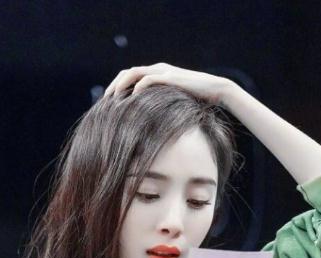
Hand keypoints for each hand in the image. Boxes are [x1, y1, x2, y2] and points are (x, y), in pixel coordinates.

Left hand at [103, 62, 233, 105]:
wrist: (215, 90)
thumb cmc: (196, 100)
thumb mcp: (173, 104)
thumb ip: (159, 107)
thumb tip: (147, 125)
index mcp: (155, 73)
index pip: (129, 76)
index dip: (117, 87)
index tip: (108, 102)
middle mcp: (157, 69)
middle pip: (127, 72)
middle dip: (114, 85)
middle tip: (105, 100)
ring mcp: (163, 71)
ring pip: (134, 73)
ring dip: (122, 84)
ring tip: (113, 98)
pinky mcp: (170, 77)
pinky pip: (149, 79)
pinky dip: (138, 87)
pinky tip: (132, 98)